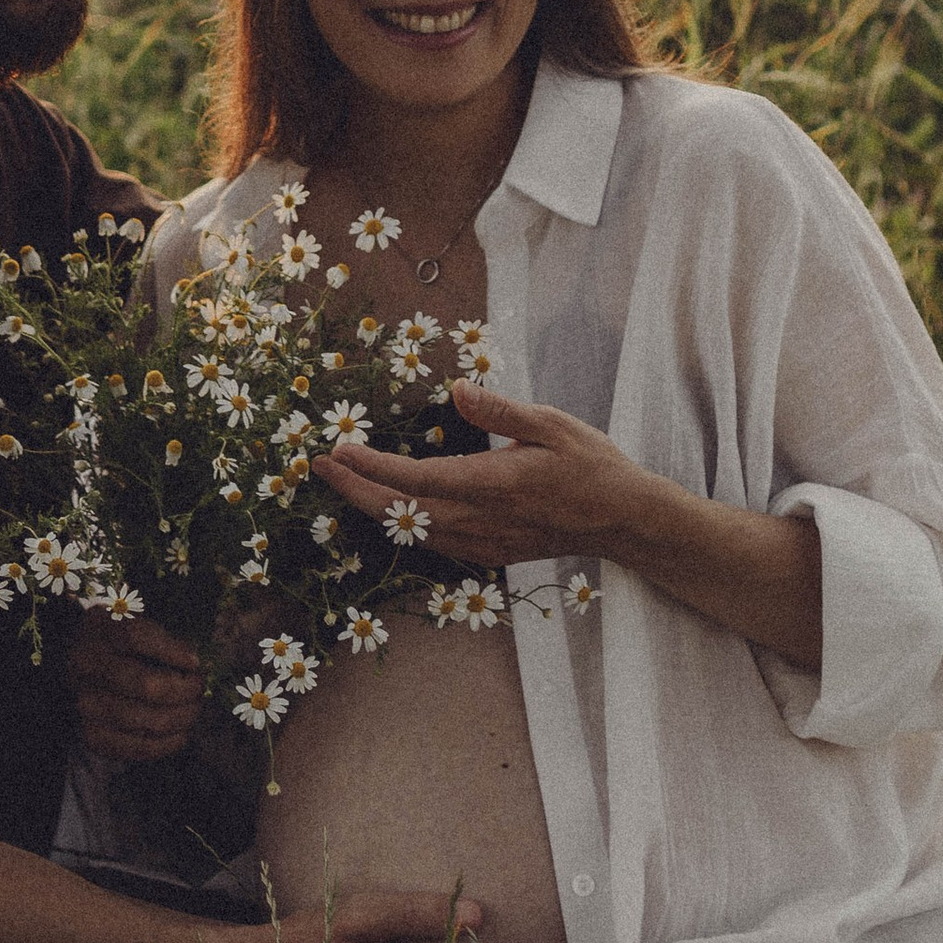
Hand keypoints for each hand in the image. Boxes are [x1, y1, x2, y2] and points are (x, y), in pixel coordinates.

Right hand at [68, 611, 204, 762]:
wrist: (75, 665)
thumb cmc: (116, 642)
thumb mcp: (132, 622)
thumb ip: (161, 639)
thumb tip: (194, 664)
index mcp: (99, 629)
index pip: (137, 638)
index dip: (172, 651)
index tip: (196, 662)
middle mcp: (87, 666)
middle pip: (147, 685)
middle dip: (185, 691)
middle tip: (199, 689)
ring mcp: (86, 704)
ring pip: (146, 721)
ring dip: (181, 719)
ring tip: (193, 711)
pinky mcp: (91, 735)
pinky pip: (136, 748)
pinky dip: (166, 745)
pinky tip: (180, 735)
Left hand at [316, 377, 647, 569]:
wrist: (622, 521)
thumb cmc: (591, 464)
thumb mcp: (552, 424)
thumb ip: (501, 411)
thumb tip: (457, 391)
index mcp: (495, 485)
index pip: (419, 479)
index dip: (373, 467)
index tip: (339, 449)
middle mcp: (482, 520)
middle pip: (403, 512)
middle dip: (355, 489)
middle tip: (320, 465)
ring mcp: (484, 542)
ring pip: (414, 531)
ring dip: (374, 506)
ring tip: (344, 478)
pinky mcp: (490, 552)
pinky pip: (435, 541)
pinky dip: (404, 524)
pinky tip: (391, 506)